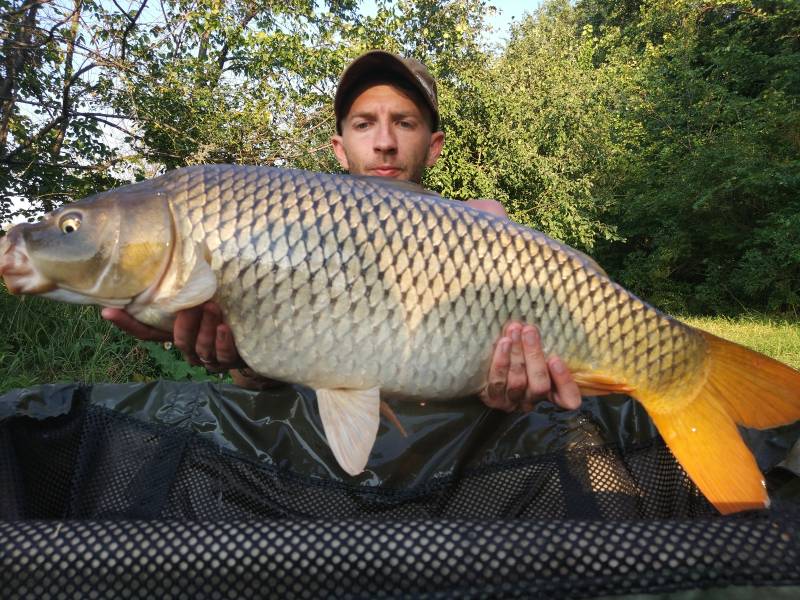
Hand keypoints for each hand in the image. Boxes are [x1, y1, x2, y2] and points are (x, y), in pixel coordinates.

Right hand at [102, 301, 243, 372]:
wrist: (255, 339)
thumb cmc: (225, 312)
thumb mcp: (206, 299)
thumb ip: (190, 289)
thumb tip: (181, 254)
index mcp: (177, 335)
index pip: (146, 332)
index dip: (127, 323)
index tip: (108, 310)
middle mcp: (190, 349)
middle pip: (179, 340)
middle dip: (185, 323)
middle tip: (194, 304)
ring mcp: (209, 358)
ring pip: (200, 348)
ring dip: (205, 327)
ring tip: (213, 307)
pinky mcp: (228, 362)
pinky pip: (222, 356)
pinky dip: (222, 342)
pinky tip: (224, 328)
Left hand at [480, 321, 580, 411]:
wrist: (483, 368)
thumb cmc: (517, 354)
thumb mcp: (534, 353)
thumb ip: (543, 348)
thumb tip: (540, 326)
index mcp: (550, 393)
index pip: (568, 398)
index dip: (565, 382)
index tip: (556, 359)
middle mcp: (532, 400)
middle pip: (540, 385)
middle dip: (534, 356)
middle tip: (529, 331)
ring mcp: (512, 401)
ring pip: (518, 381)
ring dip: (517, 354)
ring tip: (514, 331)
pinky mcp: (492, 398)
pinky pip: (497, 381)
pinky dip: (501, 361)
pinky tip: (503, 343)